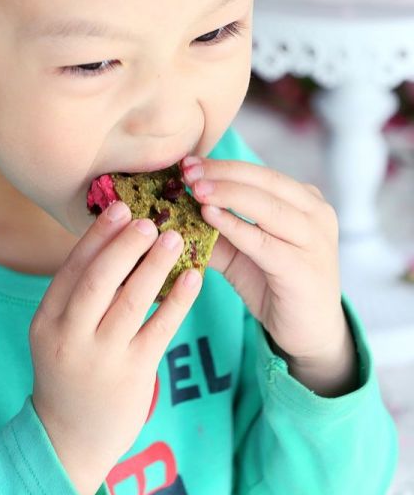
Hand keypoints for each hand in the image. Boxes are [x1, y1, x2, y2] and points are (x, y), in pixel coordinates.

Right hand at [29, 203, 201, 494]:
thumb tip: (114, 242)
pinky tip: (193, 277)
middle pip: (98, 280)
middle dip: (125, 245)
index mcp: (47, 320)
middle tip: (149, 219)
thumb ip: (78, 296)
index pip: (72, 269)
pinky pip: (160, 329)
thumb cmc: (69, 373)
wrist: (69, 439)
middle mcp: (70, 337)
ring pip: (132, 301)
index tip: (120, 208)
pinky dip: (178, 300)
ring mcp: (102, 358)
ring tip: (175, 238)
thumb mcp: (58, 333)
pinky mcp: (133, 374)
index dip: (97, 236)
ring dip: (155, 265)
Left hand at [182, 156, 346, 361]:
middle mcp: (317, 214)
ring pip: (267, 207)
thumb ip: (218, 229)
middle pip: (265, 182)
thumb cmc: (276, 284)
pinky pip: (264, 242)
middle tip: (187, 172)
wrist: (309, 332)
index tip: (187, 163)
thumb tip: (176, 207)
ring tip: (194, 189)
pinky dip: (236, 227)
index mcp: (305, 201)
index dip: (223, 166)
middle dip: (222, 174)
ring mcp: (315, 241)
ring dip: (227, 194)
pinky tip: (209, 217)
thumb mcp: (243, 251)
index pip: (260, 173)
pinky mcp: (304, 269)